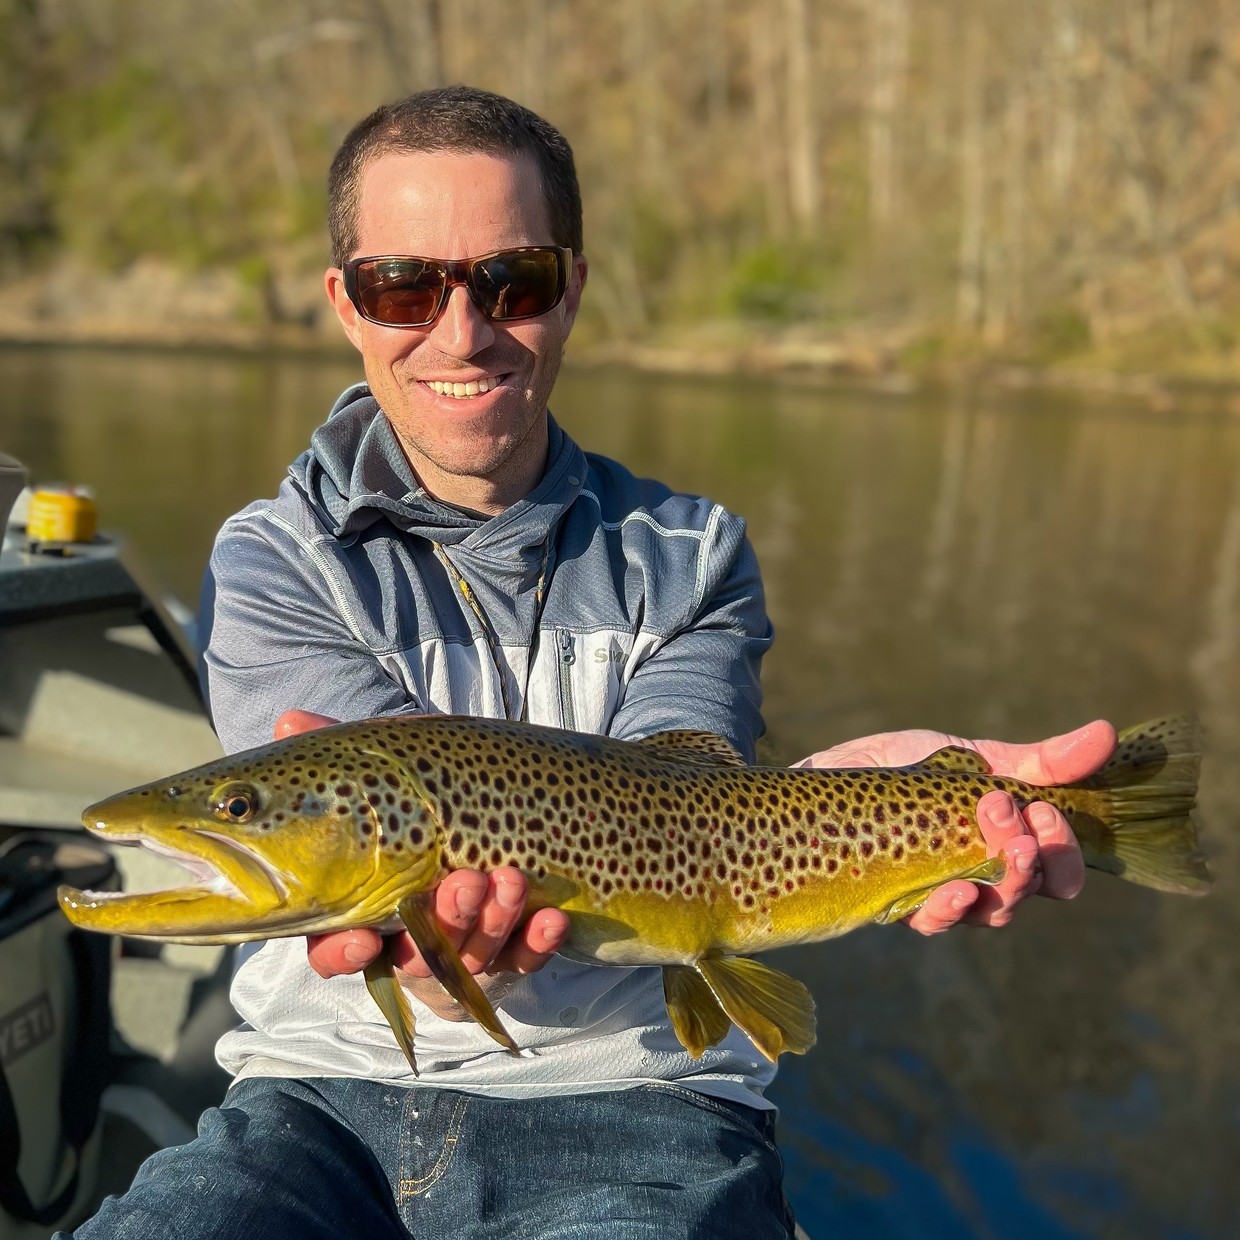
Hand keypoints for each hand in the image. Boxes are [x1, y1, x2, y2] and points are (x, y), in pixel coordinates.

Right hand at [275, 709, 570, 1018]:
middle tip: (464, 883)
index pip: (337, 951)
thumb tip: (288, 721)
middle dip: (444, 923)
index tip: (362, 942)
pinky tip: (552, 917)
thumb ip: (334, 759)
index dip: (344, 954)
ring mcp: (466, 950)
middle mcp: (412, 942)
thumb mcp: (379, 780)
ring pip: (476, 957)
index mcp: (364, 913)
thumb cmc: (413, 811)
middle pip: (417, 958)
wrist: (499, 824)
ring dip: (494, 922)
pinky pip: (528, 957)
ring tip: (511, 880)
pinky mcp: (516, 950)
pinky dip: (538, 942)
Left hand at [794, 720, 1117, 933]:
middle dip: (1033, 864)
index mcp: (1009, 842)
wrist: (830, 775)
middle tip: (1019, 832)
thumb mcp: (973, 757)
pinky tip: (951, 891)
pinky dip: (947, 910)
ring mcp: (943, 892)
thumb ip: (1038, 760)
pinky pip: (932, 921)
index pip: (1060, 869)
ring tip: (996, 858)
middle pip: (1029, 891)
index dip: (1064, 852)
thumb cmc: (906, 770)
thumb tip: (1107, 732)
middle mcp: (983, 875)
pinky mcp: (898, 902)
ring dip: (1000, 887)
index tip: (1045, 812)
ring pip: (989, 911)